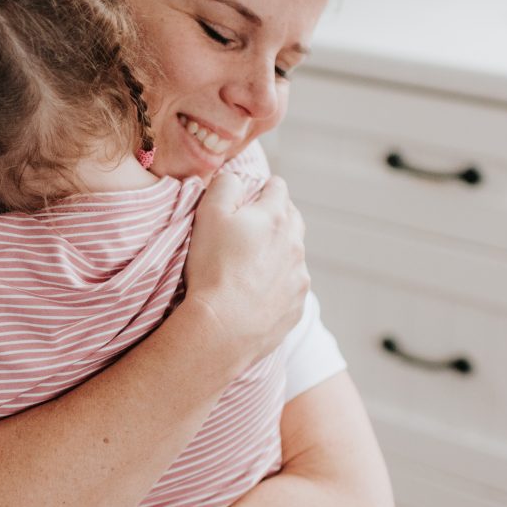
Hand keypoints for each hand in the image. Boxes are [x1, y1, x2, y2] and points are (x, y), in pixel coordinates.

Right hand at [183, 173, 308, 368]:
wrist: (223, 328)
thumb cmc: (212, 268)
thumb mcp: (208, 214)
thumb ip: (224, 185)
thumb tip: (235, 177)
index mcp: (275, 217)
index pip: (277, 187)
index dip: (261, 188)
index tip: (248, 198)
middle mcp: (294, 244)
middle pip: (292, 218)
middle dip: (275, 217)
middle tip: (249, 229)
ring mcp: (299, 277)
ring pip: (293, 254)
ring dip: (277, 253)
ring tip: (249, 266)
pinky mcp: (297, 306)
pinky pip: (291, 287)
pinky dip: (278, 285)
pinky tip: (256, 293)